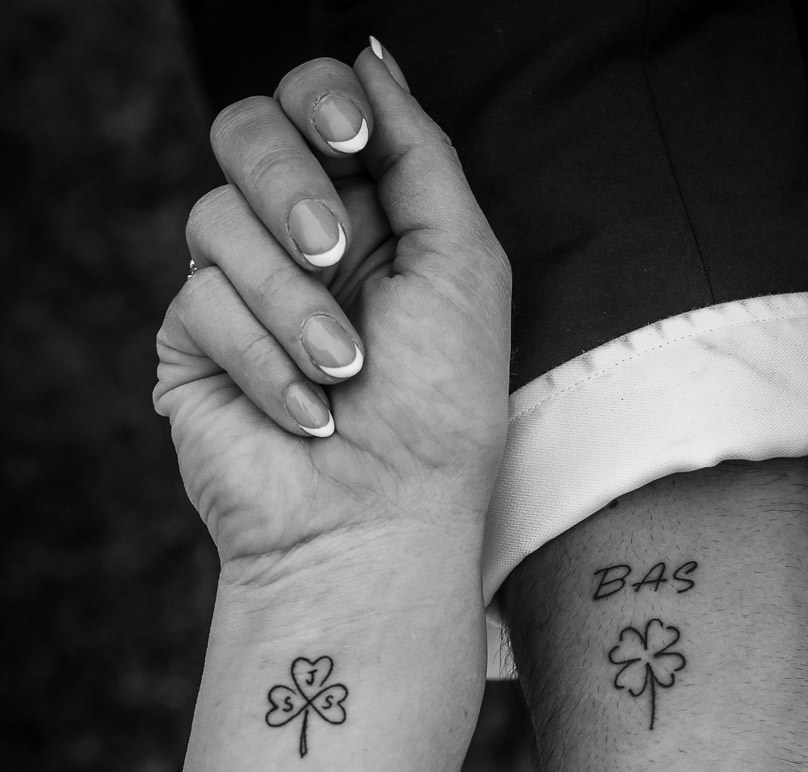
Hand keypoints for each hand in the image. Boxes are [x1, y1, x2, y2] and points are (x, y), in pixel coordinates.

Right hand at [153, 48, 509, 573]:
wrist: (380, 524)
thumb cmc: (438, 413)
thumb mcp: (461, 266)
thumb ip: (420, 156)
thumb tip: (373, 58)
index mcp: (368, 219)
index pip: (313, 110)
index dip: (319, 101)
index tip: (349, 135)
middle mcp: (297, 247)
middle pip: (244, 132)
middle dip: (290, 185)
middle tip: (332, 251)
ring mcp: (239, 295)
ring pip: (215, 218)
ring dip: (292, 303)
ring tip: (342, 374)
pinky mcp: (193, 349)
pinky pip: (199, 301)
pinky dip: (264, 361)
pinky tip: (306, 416)